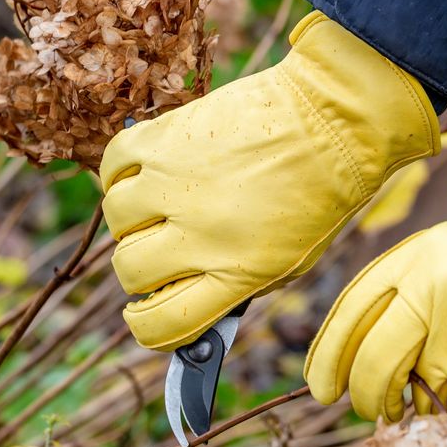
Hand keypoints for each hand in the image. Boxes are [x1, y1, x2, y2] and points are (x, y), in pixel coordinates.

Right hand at [99, 11, 439, 350]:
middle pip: (131, 272)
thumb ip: (236, 288)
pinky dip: (121, 175)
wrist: (333, 119)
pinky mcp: (166, 139)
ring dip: (131, 221)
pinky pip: (113, 166)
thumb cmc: (316, 197)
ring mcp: (177, 185)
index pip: (163, 323)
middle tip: (158, 254)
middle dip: (139, 273)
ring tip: (157, 208)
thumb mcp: (289, 264)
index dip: (146, 326)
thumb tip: (186, 299)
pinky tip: (146, 175)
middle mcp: (200, 234)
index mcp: (236, 273)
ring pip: (116, 220)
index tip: (146, 316)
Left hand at [305, 203, 446, 424]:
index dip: (328, 354)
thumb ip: (406, 300)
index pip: (350, 311)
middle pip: (372, 359)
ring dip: (424, 403)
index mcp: (416, 257)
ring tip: (443, 389)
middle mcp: (430, 288)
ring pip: (418, 391)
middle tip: (369, 410)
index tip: (318, 386)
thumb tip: (357, 362)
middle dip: (365, 395)